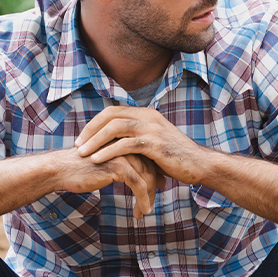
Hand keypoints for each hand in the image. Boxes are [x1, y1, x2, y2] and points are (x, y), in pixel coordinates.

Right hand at [52, 147, 163, 218]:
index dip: (153, 176)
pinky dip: (143, 199)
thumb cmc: (81, 168)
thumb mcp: (106, 164)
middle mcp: (126, 145)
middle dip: (152, 189)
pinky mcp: (119, 166)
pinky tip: (143, 211)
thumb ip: (124, 166)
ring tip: (145, 211)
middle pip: (150, 168)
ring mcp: (123, 154)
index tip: (154, 190)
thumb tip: (140, 175)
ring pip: (146, 177)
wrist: (60, 169)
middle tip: (150, 205)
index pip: (147, 158)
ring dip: (148, 197)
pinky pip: (139, 185)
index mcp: (124, 140)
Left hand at [74, 106, 215, 185]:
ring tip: (82, 153)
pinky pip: (126, 144)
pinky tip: (97, 160)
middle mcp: (148, 117)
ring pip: (115, 128)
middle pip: (110, 116)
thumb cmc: (176, 158)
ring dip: (95, 140)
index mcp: (146, 114)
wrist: (200, 165)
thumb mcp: (154, 142)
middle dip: (90, 130)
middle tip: (77, 145)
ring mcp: (152, 129)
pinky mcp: (155, 144)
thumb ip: (136, 139)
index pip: (113, 111)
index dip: (94, 123)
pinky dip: (108, 151)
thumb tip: (115, 145)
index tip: (82, 138)